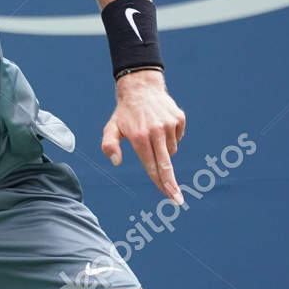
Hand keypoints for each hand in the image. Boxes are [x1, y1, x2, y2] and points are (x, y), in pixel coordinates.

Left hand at [100, 69, 186, 204]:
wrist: (141, 88)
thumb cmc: (125, 113)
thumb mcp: (111, 128)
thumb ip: (109, 146)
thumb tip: (116, 162)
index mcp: (139, 137)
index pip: (150, 165)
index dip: (158, 182)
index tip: (167, 195)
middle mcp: (155, 131)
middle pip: (166, 164)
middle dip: (171, 184)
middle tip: (178, 200)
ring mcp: (169, 125)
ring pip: (171, 151)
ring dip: (164, 150)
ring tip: (152, 135)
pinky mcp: (179, 119)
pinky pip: (178, 138)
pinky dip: (171, 138)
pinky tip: (161, 126)